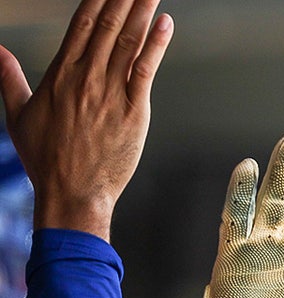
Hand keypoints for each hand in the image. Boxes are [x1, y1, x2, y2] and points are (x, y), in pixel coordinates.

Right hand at [0, 0, 172, 238]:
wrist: (72, 192)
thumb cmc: (45, 158)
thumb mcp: (19, 115)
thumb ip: (9, 79)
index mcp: (60, 74)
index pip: (81, 24)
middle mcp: (86, 78)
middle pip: (107, 26)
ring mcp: (111, 94)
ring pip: (128, 42)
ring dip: (142, 11)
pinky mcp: (134, 112)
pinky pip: (145, 71)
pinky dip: (156, 46)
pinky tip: (165, 24)